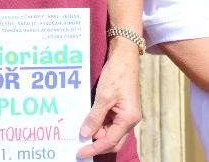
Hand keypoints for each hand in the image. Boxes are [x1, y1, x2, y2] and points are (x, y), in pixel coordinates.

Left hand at [77, 40, 140, 158]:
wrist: (124, 57)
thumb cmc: (117, 74)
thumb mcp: (103, 95)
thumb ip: (95, 116)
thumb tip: (85, 134)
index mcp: (129, 118)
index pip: (110, 141)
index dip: (94, 148)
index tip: (80, 153)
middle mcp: (129, 119)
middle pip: (112, 140)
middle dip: (96, 143)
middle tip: (78, 146)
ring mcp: (125, 114)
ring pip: (109, 131)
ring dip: (96, 132)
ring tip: (79, 132)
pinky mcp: (120, 108)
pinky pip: (108, 122)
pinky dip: (98, 123)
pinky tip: (87, 122)